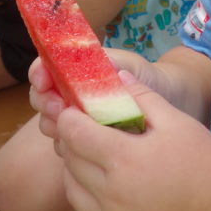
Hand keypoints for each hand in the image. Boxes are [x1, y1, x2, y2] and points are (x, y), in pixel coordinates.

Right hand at [30, 48, 156, 141]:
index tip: (44, 81)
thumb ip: (106, 64)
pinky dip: (68, 146)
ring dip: (55, 126)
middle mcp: (72, 93)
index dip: (39, 73)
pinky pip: (65, 146)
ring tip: (70, 127)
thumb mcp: (131, 66)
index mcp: (79, 69)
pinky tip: (82, 146)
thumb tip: (83, 63)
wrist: (172, 102)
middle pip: (41, 98)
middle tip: (60, 108)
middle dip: (45, 103)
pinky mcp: (84, 141)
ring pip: (50, 124)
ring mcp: (77, 117)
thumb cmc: (151, 78)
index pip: (46, 68)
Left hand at [51, 72, 210, 210]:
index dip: (70, 118)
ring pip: (71, 188)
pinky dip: (84, 194)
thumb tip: (116, 76)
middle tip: (83, 126)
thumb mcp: (173, 119)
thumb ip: (142, 97)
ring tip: (92, 153)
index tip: (74, 109)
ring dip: (74, 167)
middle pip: (70, 160)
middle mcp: (111, 191)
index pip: (76, 134)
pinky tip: (101, 181)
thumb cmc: (199, 155)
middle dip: (71, 139)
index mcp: (124, 158)